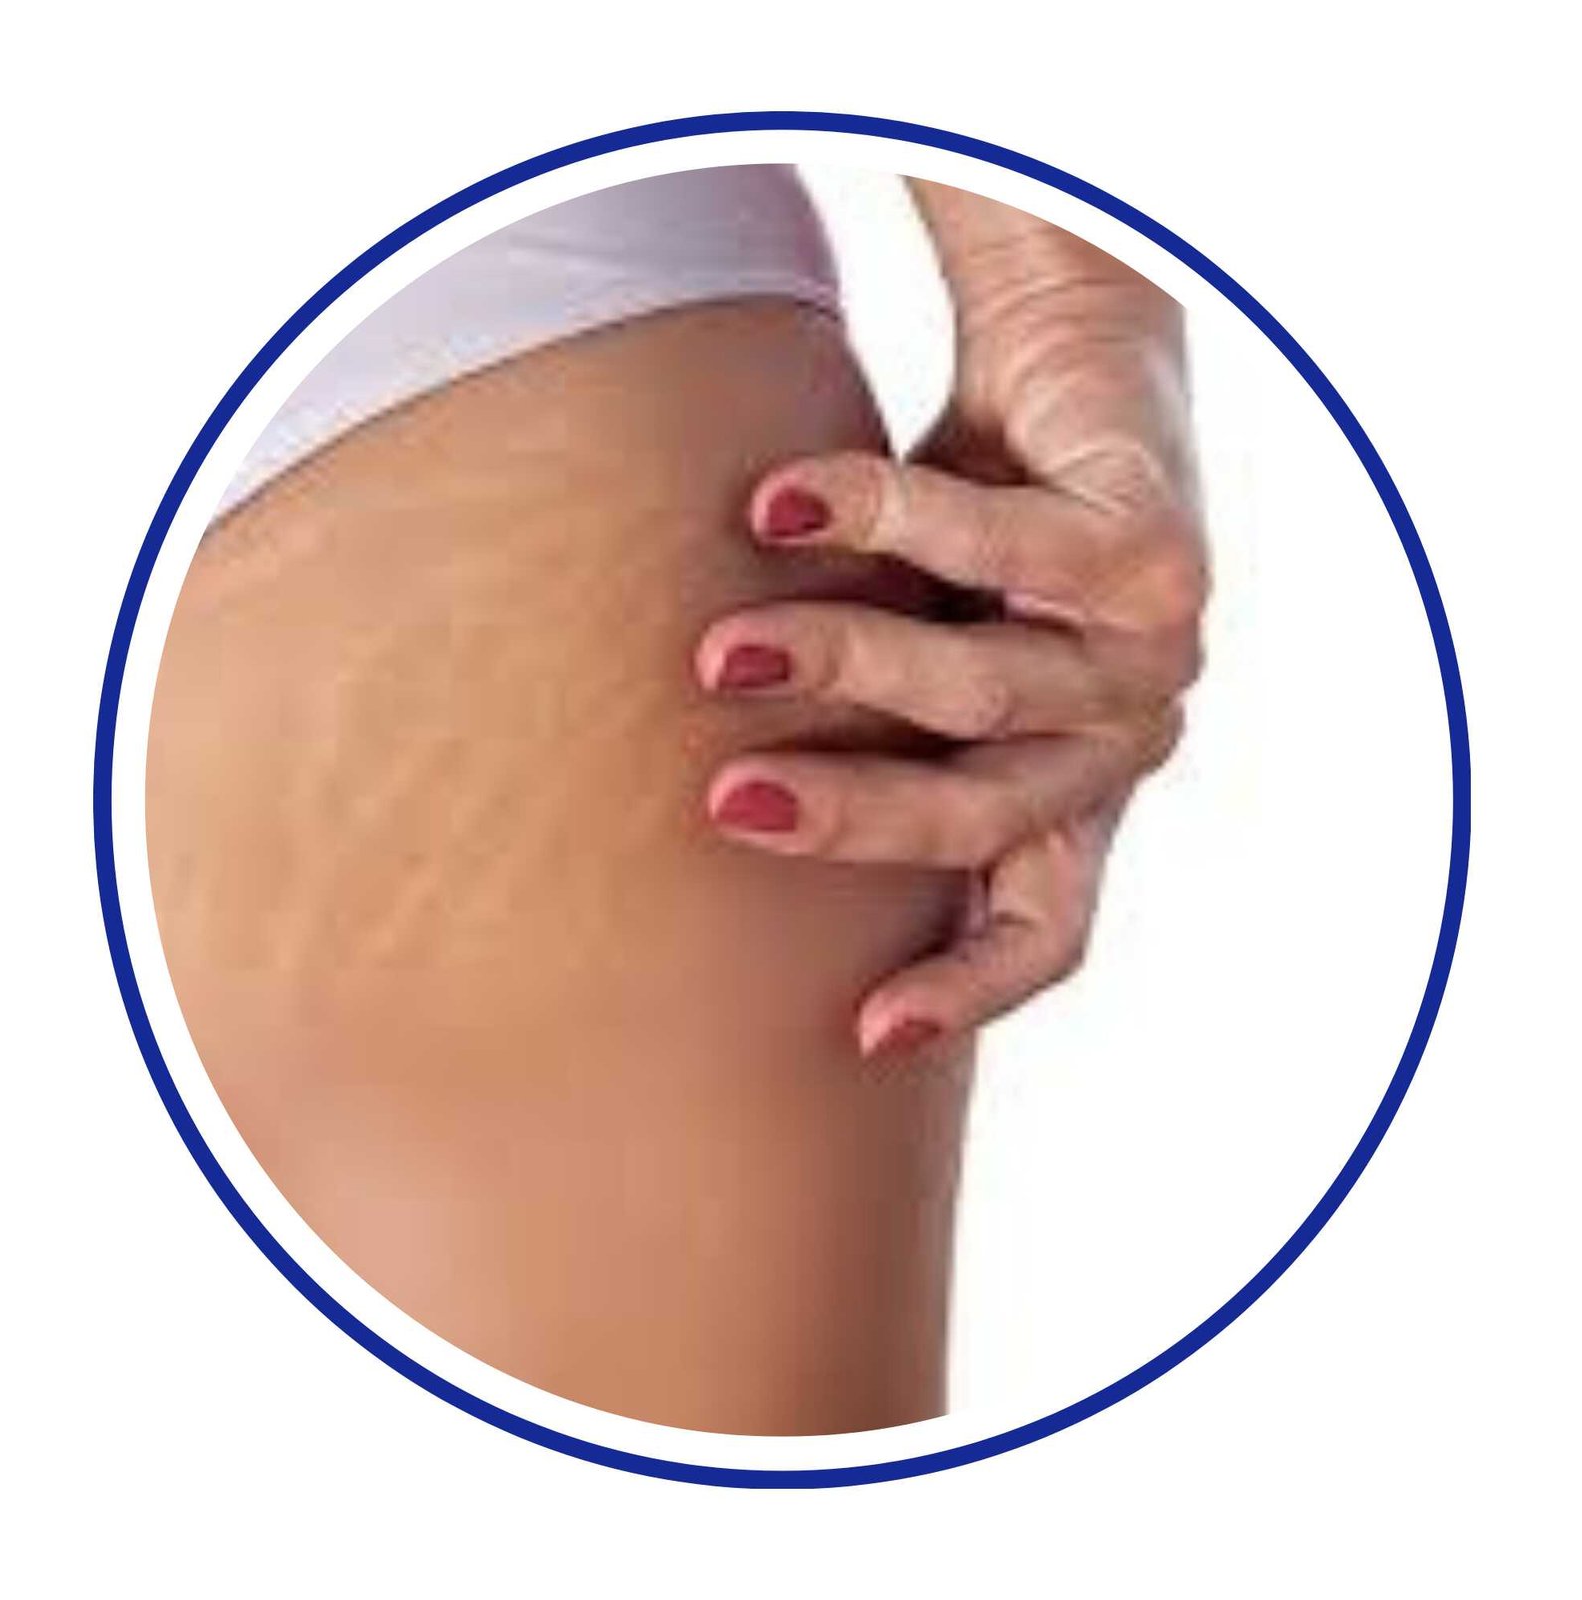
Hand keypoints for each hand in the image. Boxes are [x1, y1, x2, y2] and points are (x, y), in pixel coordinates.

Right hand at [697, 186, 1207, 1058]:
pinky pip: (990, 545)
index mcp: (1072, 788)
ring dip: (838, 665)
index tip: (865, 1035)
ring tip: (722, 652)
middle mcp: (1122, 739)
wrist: (1072, 359)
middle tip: (728, 806)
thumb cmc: (967, 523)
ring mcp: (1152, 652)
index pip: (1045, 926)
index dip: (966, 991)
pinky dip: (872, 523)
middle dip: (852, 819)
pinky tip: (772, 506)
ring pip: (981, 688)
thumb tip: (709, 807)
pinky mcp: (1152, 549)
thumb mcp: (909, 644)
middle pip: (988, 816)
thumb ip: (861, 725)